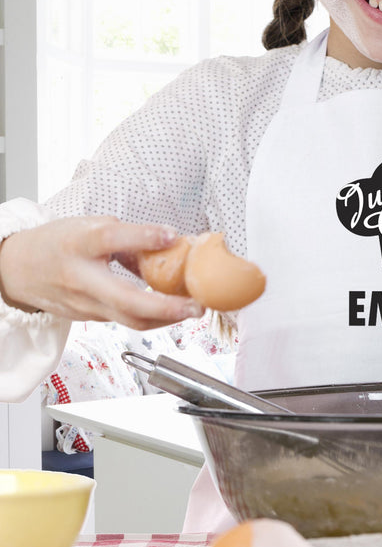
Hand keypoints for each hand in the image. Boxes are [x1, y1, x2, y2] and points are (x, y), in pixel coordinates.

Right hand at [0, 216, 203, 328]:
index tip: (172, 236)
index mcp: (79, 244)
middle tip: (196, 305)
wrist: (20, 270)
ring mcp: (86, 304)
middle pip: (126, 300)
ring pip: (131, 319)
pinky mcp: (91, 318)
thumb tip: (170, 241)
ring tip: (194, 310)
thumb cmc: (59, 244)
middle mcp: (81, 278)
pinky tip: (172, 309)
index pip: (110, 238)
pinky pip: (127, 320)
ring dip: (167, 318)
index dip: (142, 237)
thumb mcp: (90, 227)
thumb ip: (128, 236)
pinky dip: (153, 316)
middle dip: (166, 307)